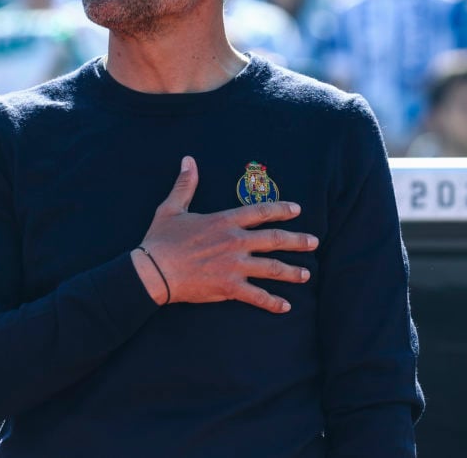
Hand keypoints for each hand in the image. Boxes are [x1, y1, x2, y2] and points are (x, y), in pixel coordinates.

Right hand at [131, 156, 316, 312]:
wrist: (153, 271)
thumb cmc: (161, 239)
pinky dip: (273, 302)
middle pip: (274, 239)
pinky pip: (257, 296)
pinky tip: (285, 306)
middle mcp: (234, 242)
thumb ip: (185, 184)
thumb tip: (187, 160)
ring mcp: (234, 265)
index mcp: (224, 222)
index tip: (297, 210)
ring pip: (272, 268)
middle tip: (314, 242)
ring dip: (291, 272)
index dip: (280, 209)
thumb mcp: (171, 208)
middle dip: (297, 241)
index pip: (259, 212)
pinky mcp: (229, 287)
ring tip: (306, 274)